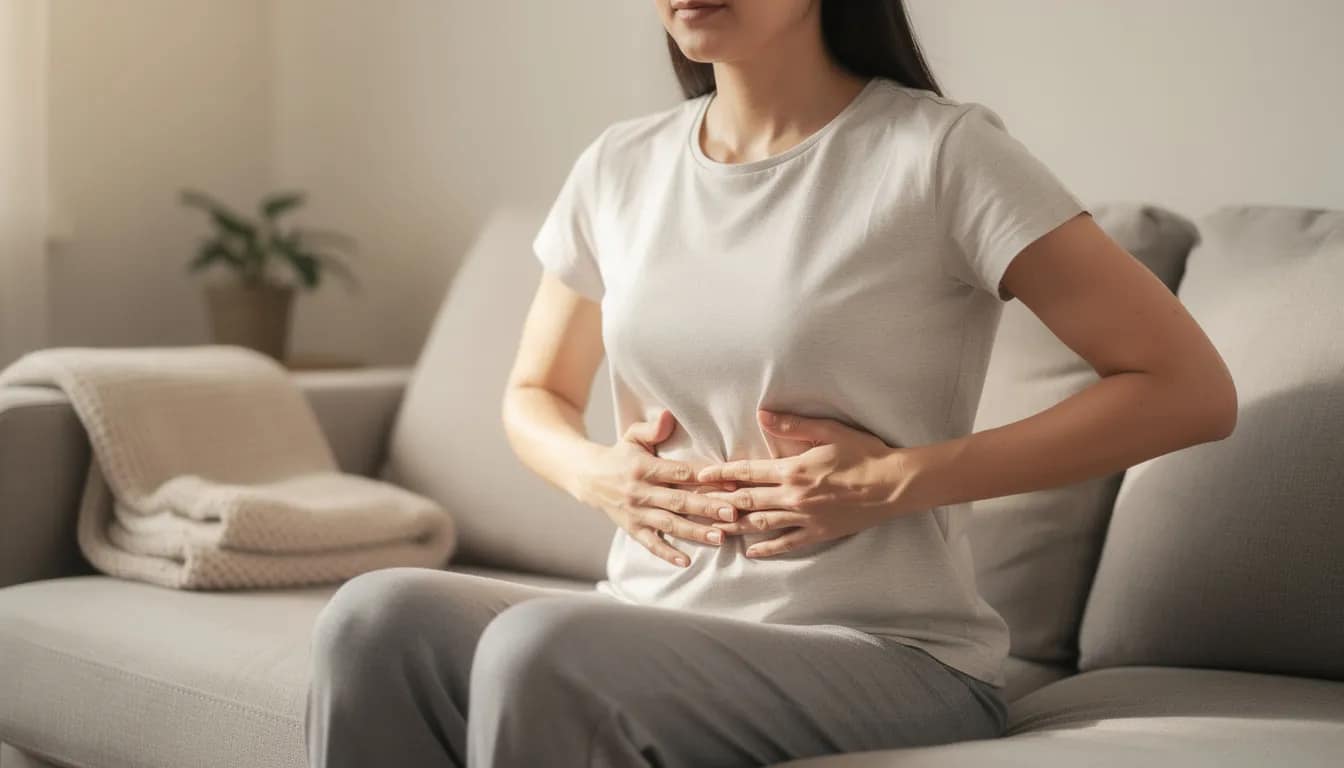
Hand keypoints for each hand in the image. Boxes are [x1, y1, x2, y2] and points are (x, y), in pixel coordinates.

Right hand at [576, 409, 740, 567]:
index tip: (730, 482)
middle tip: (733, 513)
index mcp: (644, 467)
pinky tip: (686, 561)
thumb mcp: (633, 436)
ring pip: (669, 524)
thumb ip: (652, 428)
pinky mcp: (632, 529)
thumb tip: (668, 416)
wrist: (588, 478)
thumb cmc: (620, 455)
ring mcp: (636, 513)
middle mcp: (641, 492)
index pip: (680, 473)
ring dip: (695, 532)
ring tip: (720, 538)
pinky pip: (650, 544)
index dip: (705, 477)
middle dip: (707, 508)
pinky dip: (667, 554)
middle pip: (679, 501)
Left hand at [695, 409, 916, 558]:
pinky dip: (767, 548)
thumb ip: (793, 424)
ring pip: (761, 524)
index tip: (701, 476)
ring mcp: (805, 518)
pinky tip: (751, 550)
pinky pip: (787, 543)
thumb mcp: (829, 431)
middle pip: (747, 500)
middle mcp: (794, 496)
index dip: (721, 474)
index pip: (747, 472)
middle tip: (695, 504)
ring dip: (735, 525)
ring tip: (713, 527)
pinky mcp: (818, 533)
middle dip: (719, 501)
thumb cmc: (864, 453)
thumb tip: (763, 414)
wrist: (894, 485)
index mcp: (793, 469)